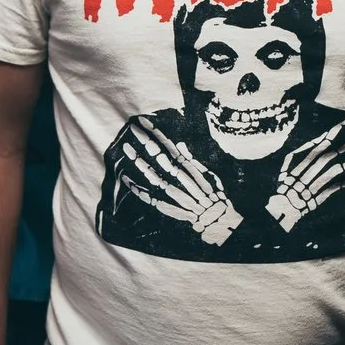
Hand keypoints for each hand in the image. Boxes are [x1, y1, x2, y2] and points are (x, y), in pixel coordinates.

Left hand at [115, 121, 244, 245]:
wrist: (218, 220)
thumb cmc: (214, 196)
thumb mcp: (209, 174)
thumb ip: (193, 159)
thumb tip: (180, 144)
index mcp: (190, 169)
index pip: (171, 147)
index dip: (157, 134)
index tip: (145, 123)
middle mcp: (181, 179)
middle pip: (161, 157)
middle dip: (146, 143)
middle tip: (132, 130)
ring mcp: (174, 193)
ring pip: (154, 174)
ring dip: (140, 162)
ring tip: (127, 149)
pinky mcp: (168, 207)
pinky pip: (150, 198)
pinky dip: (138, 190)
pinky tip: (126, 181)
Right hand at [266, 116, 344, 231]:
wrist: (286, 201)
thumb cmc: (288, 179)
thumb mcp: (291, 159)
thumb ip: (307, 148)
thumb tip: (320, 140)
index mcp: (312, 153)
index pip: (331, 135)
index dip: (344, 126)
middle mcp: (321, 163)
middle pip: (343, 147)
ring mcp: (326, 176)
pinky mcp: (329, 190)